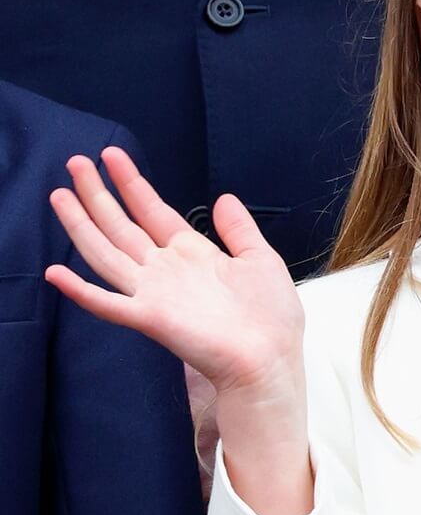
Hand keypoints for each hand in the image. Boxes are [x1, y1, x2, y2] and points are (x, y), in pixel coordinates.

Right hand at [44, 146, 303, 396]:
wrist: (271, 358)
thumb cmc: (271, 315)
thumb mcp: (259, 259)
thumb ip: (238, 229)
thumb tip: (224, 198)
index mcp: (192, 254)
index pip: (153, 212)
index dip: (132, 184)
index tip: (113, 156)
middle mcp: (167, 270)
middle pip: (123, 226)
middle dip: (99, 194)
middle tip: (75, 162)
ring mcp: (155, 293)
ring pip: (107, 254)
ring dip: (82, 225)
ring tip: (60, 194)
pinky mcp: (150, 318)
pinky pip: (109, 304)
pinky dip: (81, 290)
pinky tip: (55, 274)